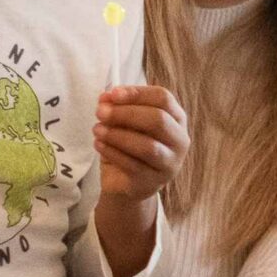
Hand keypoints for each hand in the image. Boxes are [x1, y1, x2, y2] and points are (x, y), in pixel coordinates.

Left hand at [95, 85, 189, 202]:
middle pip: (158, 120)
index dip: (137, 93)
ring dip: (117, 135)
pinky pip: (133, 165)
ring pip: (147, 146)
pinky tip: (98, 144)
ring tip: (96, 130)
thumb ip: (118, 107)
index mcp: (176, 119)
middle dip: (126, 113)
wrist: (124, 182)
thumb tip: (105, 98)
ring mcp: (169, 163)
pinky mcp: (153, 181)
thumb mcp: (124, 122)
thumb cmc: (128, 145)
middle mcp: (179, 141)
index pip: (163, 98)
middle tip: (100, 112)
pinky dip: (112, 152)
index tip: (112, 94)